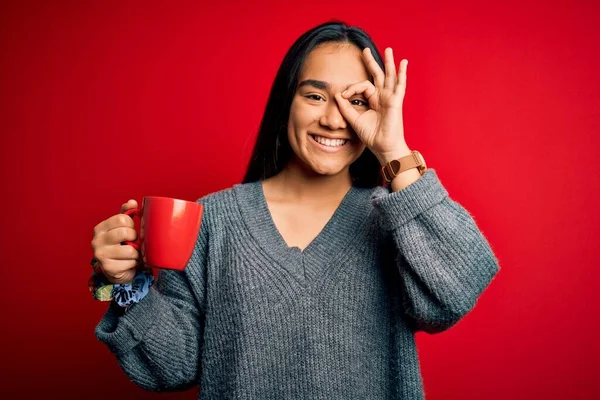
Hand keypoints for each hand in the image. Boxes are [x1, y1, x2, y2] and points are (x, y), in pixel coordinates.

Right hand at [91, 199, 139, 283]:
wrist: (117, 270)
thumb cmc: (121, 245)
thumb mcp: (122, 227)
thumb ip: (126, 214)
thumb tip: (132, 202)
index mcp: (100, 228)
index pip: (122, 218)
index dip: (132, 224)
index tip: (131, 228)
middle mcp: (97, 241)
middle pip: (126, 233)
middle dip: (134, 238)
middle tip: (132, 242)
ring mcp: (101, 255)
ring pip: (130, 250)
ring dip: (136, 253)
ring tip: (132, 253)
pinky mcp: (108, 268)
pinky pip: (130, 263)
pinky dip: (134, 263)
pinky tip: (129, 262)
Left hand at [335, 47, 410, 163]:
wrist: (383, 147)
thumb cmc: (372, 136)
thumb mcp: (354, 120)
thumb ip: (346, 107)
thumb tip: (337, 95)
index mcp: (374, 100)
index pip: (363, 85)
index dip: (351, 88)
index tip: (343, 96)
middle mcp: (382, 97)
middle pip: (377, 75)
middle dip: (371, 62)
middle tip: (364, 50)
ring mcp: (390, 98)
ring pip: (389, 76)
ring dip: (389, 62)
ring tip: (389, 49)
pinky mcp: (396, 101)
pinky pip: (400, 85)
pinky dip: (402, 74)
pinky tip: (403, 63)